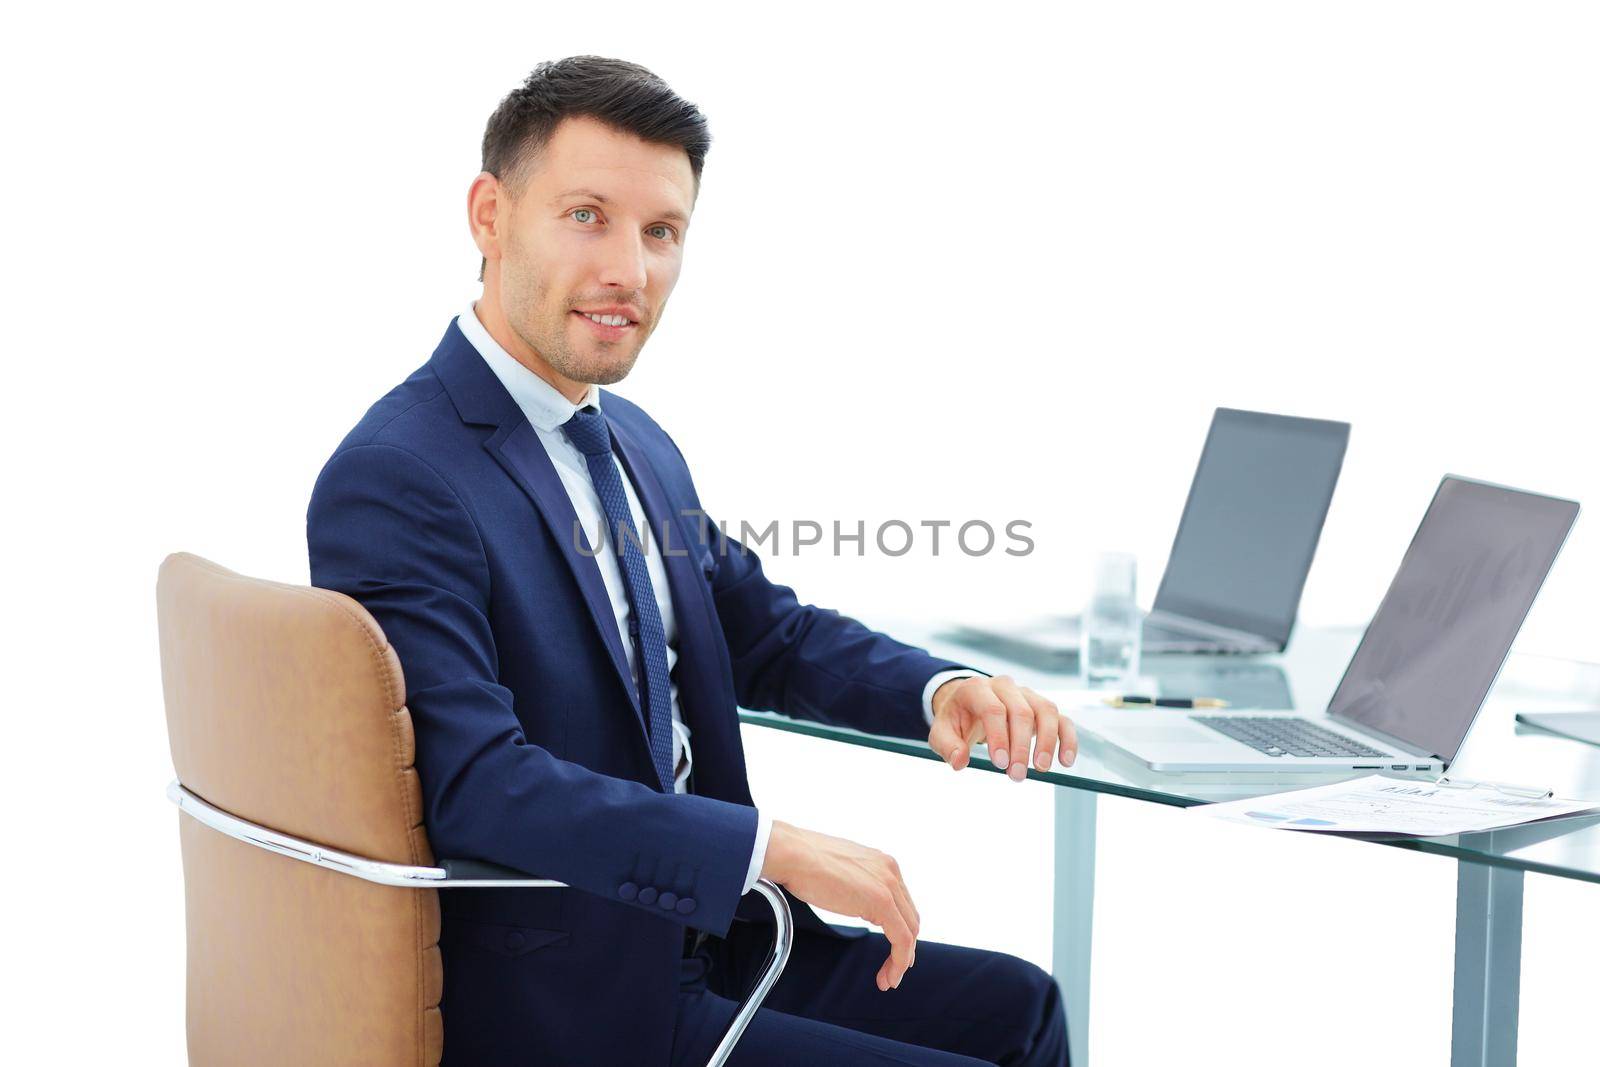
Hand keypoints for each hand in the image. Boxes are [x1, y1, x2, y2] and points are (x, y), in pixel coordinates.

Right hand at [761, 820, 917, 990]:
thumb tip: (851, 896)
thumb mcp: (840, 870)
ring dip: (901, 960)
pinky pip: (900, 939)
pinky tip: (887, 975)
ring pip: (909, 931)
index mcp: (882, 863)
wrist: (791, 854)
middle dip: (905, 949)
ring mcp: (888, 885)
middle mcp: (890, 871)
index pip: (902, 904)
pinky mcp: (881, 901)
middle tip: (892, 971)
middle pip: (910, 918)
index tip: (892, 953)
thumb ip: (853, 882)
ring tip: (888, 979)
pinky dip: (898, 961)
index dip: (901, 931)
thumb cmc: (803, 860)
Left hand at [928, 674, 1076, 779]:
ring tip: (1042, 769)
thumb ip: (947, 746)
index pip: (993, 709)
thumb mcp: (942, 731)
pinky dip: (1068, 739)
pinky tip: (1066, 761)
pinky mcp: (1042, 707)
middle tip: (1017, 775)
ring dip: (1048, 741)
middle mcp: (1004, 687)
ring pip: (1046, 710)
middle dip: (1021, 746)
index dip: (999, 736)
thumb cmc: (957, 719)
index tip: (1000, 764)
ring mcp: (1026, 694)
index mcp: (977, 689)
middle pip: (1021, 711)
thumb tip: (959, 762)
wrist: (969, 704)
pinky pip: (1061, 719)